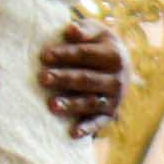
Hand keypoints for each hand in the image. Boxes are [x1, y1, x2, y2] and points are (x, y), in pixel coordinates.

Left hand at [39, 18, 125, 137]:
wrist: (120, 64)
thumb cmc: (98, 44)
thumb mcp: (96, 31)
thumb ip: (84, 30)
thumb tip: (70, 30)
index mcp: (115, 55)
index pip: (86, 55)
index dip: (65, 54)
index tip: (44, 55)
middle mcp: (117, 79)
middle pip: (86, 79)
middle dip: (64, 79)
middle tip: (42, 78)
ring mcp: (115, 98)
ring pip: (91, 102)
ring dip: (72, 105)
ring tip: (51, 105)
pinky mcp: (110, 114)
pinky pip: (98, 123)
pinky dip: (87, 129)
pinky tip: (72, 133)